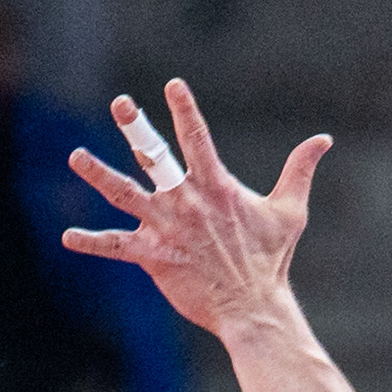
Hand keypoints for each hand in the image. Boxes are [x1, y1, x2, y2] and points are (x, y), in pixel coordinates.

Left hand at [57, 78, 329, 339]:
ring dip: (99, 174)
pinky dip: (91, 243)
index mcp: (216, 186)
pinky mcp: (153, 256)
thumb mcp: (290, 210)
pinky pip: (116, 246)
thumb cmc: (271, 260)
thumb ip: (300, 170)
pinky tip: (67, 238)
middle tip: (121, 102)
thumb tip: (324, 139)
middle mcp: (187, 201)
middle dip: (137, 127)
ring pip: (125, 194)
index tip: (172, 84)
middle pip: (156, 156)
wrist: (252, 308)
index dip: (185, 110)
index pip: (197, 138)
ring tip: (76, 156)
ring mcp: (166, 228)